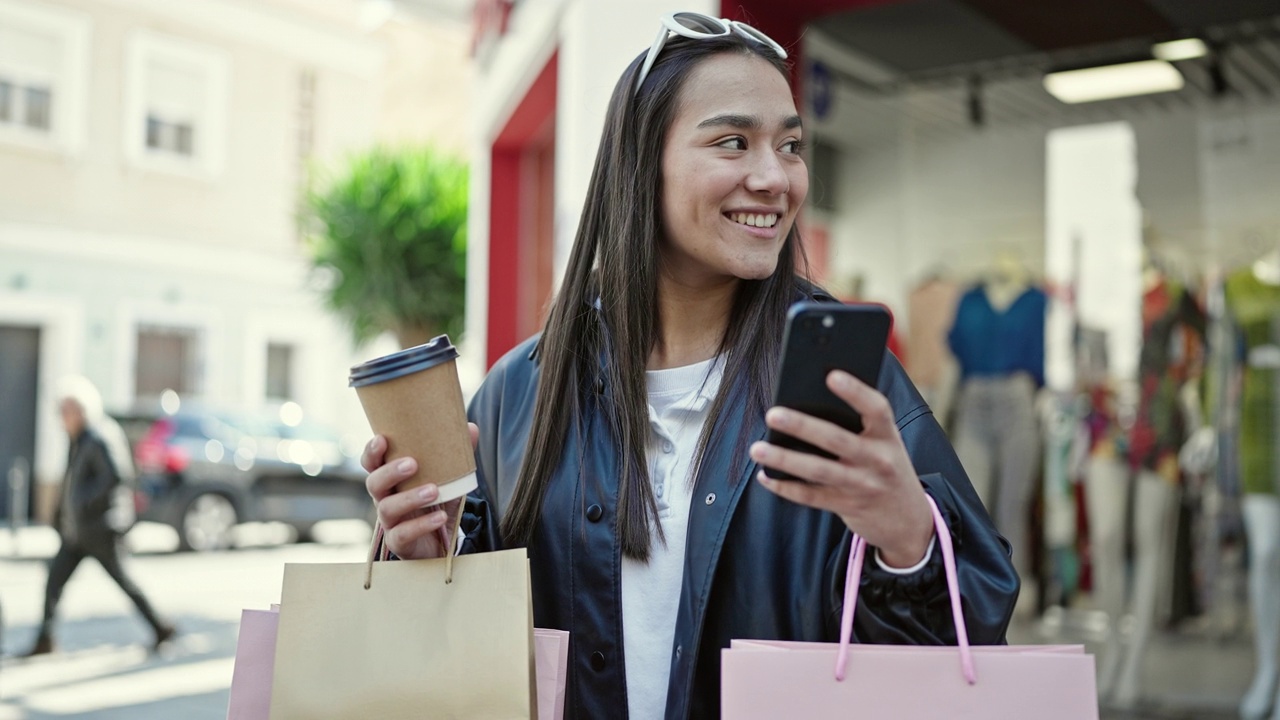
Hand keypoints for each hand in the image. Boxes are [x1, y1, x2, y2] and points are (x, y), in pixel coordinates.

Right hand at [363, 423, 478, 559]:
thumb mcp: (450, 479)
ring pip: (387, 508)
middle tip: (412, 464)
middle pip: (373, 483)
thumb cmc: (438, 503)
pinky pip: (403, 534)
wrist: (443, 541)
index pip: (372, 463)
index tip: (382, 439)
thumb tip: (470, 428)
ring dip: (410, 497)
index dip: (372, 452)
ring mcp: (390, 522)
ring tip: (434, 491)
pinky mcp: (399, 542)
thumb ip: (458, 455)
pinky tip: (439, 517)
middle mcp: (385, 498)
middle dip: (390, 472)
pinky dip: (422, 525)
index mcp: (392, 480)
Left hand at [749, 370, 933, 567]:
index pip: (876, 409)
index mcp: (888, 436)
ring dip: (785, 459)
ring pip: (819, 470)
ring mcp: (863, 485)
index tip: (831, 375)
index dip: (856, 391)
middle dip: (803, 426)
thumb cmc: (885, 467)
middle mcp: (878, 460)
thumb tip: (808, 401)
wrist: (910, 521)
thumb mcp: (884, 444)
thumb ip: (859, 426)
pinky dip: (785, 487)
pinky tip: (766, 476)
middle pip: (837, 440)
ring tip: (757, 448)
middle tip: (772, 414)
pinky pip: (812, 497)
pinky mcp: (847, 506)